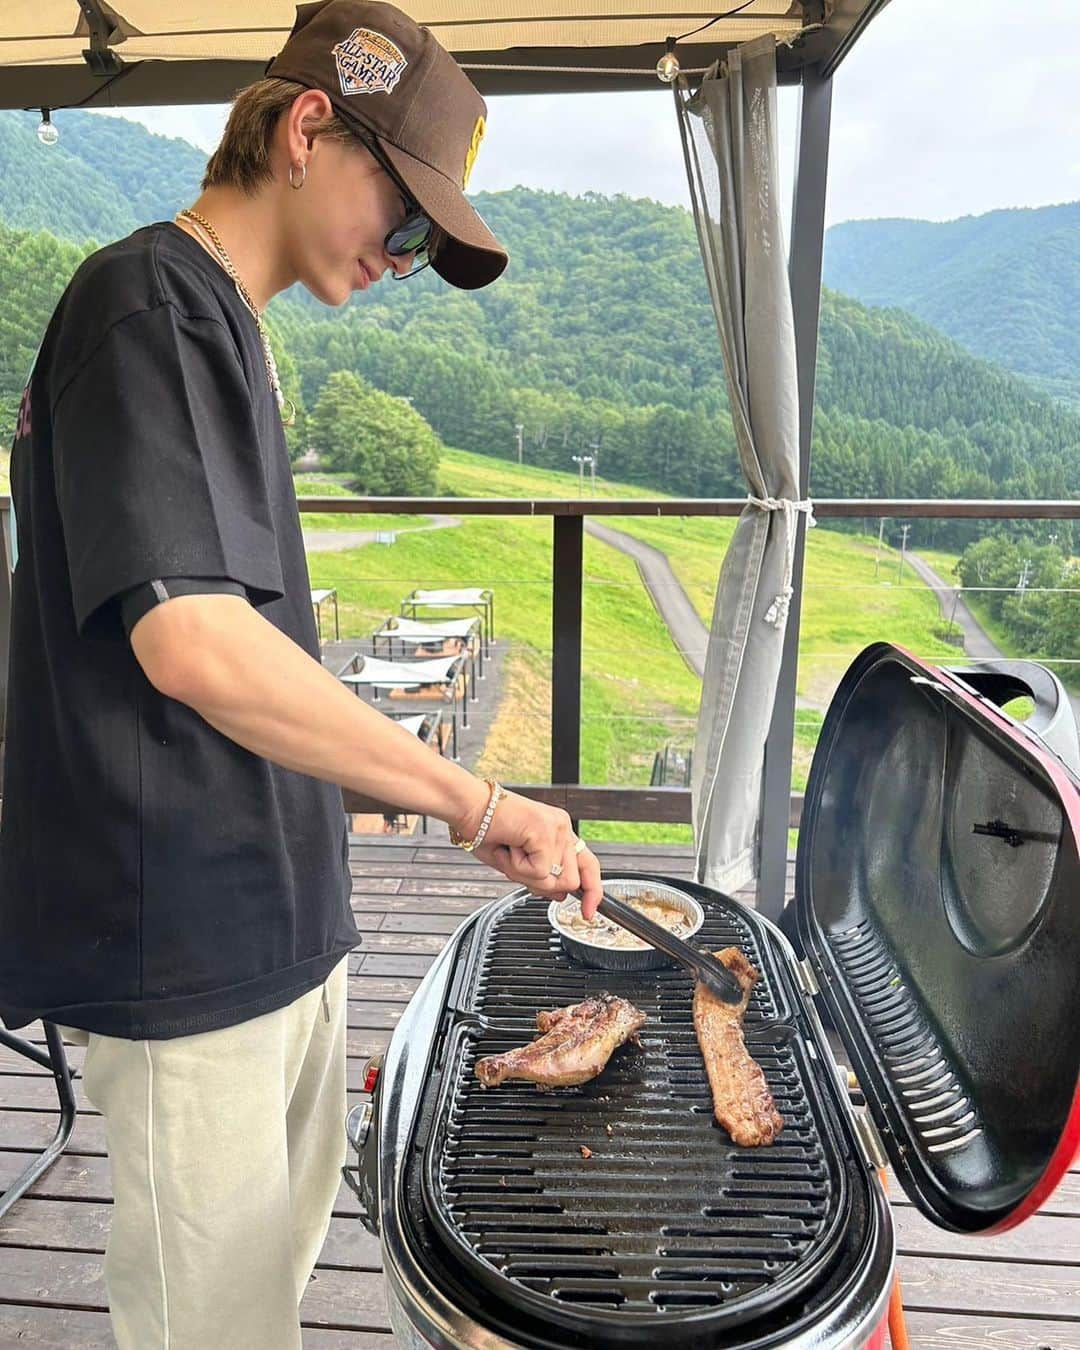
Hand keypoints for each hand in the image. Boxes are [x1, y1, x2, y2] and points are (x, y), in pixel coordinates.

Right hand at [454, 785, 602, 916]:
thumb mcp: (516, 863)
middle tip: (516, 864)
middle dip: (542, 885)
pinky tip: (509, 847)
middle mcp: (562, 827)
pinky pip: (540, 871)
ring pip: (558, 880)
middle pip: (572, 880)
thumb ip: (541, 879)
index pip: (588, 864)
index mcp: (558, 832)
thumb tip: (561, 895)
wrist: (467, 807)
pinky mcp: (546, 832)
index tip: (588, 912)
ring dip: (528, 876)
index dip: (592, 891)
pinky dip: (519, 867)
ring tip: (511, 853)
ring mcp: (557, 828)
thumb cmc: (485, 830)